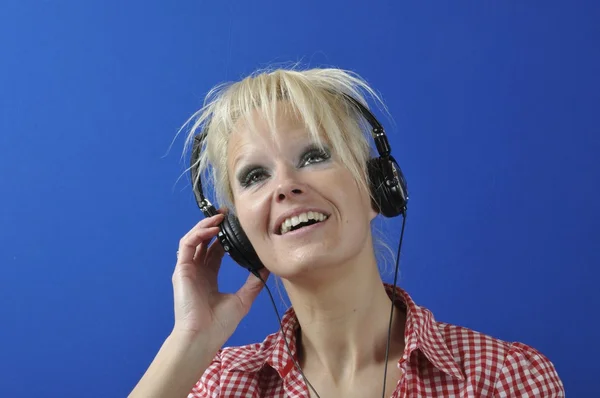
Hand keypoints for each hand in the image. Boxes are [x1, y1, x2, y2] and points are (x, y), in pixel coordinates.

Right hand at [171, 211, 269, 344]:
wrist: (203, 336)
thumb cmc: (219, 324)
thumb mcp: (243, 299)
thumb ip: (254, 282)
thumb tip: (268, 266)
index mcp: (209, 277)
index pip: (216, 250)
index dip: (224, 236)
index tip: (237, 225)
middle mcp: (197, 271)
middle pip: (204, 241)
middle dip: (215, 226)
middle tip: (228, 214)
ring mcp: (188, 269)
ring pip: (194, 239)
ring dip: (205, 226)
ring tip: (220, 217)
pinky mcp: (181, 269)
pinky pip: (187, 245)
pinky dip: (198, 234)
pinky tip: (212, 229)